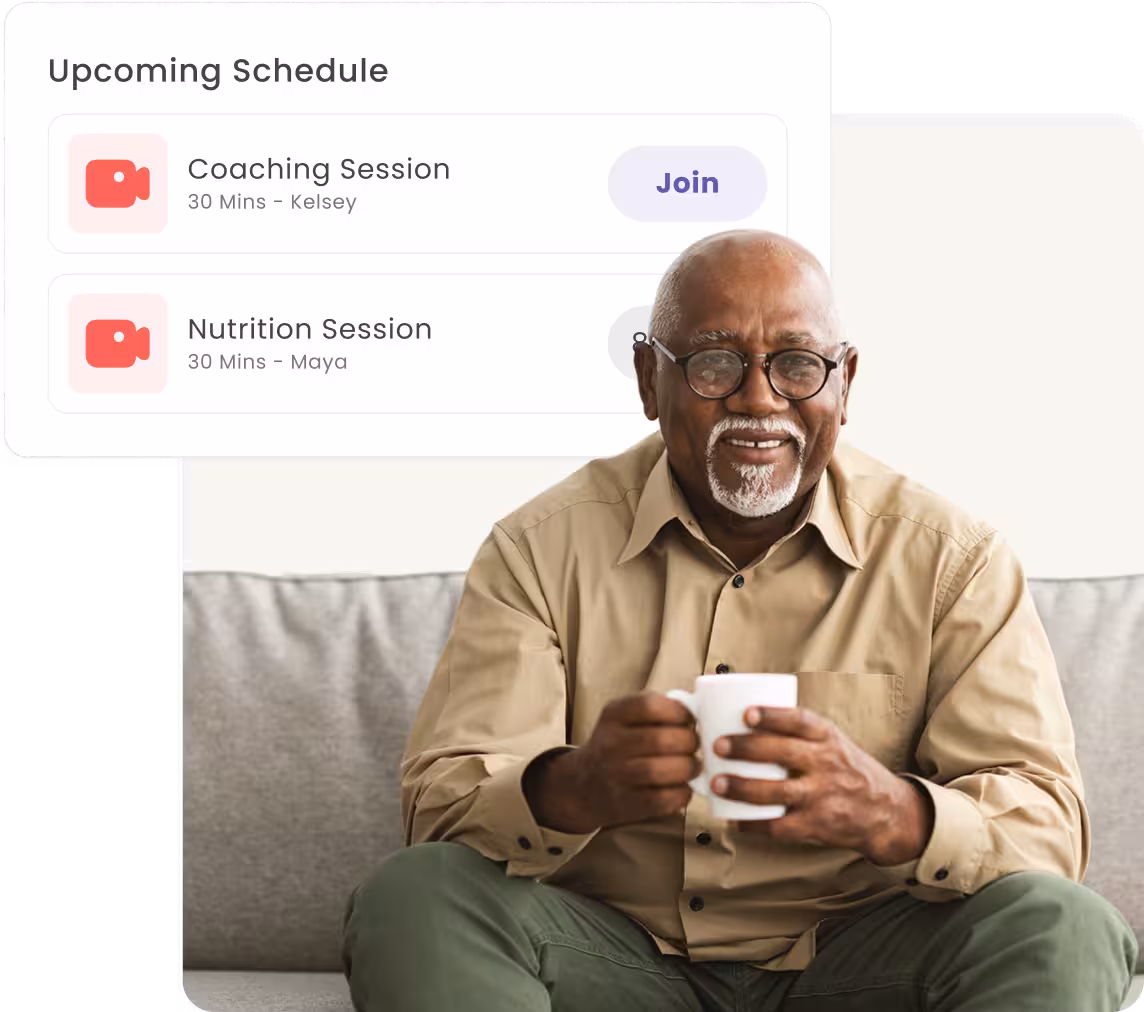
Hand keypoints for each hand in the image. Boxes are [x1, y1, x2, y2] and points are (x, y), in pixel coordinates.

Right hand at [524, 693, 699, 833]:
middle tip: (694, 745)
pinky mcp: (627, 804)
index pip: (650, 706)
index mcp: (613, 715)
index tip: (688, 719)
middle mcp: (611, 743)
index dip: (678, 712)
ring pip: (661, 771)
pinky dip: (682, 792)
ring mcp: (617, 775)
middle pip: (660, 740)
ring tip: (692, 766)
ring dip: (688, 768)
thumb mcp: (626, 717)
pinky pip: (663, 799)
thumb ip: (659, 708)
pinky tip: (682, 786)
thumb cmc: (618, 744)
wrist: (584, 784)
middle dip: (689, 742)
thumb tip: (697, 701)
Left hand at [711, 706, 932, 864]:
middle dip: (746, 749)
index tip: (747, 713)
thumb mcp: (834, 742)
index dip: (773, 716)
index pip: (801, 721)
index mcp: (829, 738)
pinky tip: (734, 819)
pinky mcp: (818, 825)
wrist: (887, 812)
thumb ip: (799, 732)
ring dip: (743, 787)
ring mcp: (822, 796)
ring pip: (777, 791)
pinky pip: (780, 827)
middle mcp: (826, 764)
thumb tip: (744, 716)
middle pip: (783, 753)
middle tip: (718, 745)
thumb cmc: (849, 770)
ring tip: (718, 783)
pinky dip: (753, 824)